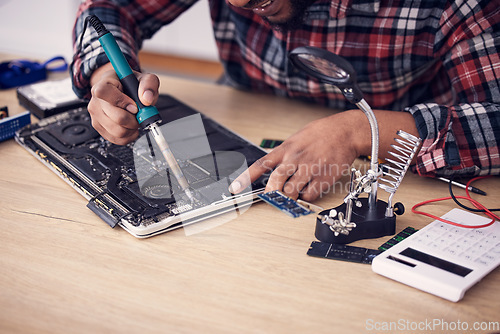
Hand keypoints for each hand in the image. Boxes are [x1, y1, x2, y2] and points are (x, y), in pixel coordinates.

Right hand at [87, 63, 160, 144]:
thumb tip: (147, 99)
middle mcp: (96, 101)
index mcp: (103, 84)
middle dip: (134, 119)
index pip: (104, 92)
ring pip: (117, 131)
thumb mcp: (144, 78)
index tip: (135, 106)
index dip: (122, 101)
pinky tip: (131, 127)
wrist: (122, 89)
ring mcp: (96, 116)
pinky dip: (128, 136)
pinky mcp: (99, 128)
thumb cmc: (130, 84)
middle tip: (139, 114)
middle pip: (116, 118)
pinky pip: (116, 139)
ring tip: (135, 120)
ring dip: (132, 129)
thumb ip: (148, 84)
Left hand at [230, 110, 366, 201]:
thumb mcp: (296, 138)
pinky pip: (309, 194)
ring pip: (291, 191)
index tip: (235, 188)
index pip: (261, 164)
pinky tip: (308, 189)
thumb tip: (270, 166)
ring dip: (289, 196)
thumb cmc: (322, 133)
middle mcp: (295, 159)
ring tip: (292, 192)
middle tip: (272, 197)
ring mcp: (309, 169)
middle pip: (276, 182)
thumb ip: (283, 153)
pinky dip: (306, 196)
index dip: (246, 177)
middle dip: (271, 194)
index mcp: (286, 149)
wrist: (346, 132)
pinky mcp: (323, 178)